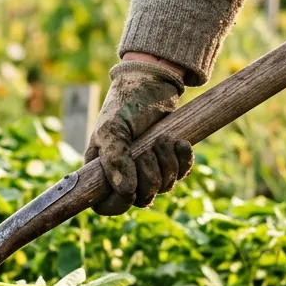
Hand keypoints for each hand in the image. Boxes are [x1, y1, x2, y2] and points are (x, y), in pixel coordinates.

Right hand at [85, 59, 190, 215]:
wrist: (153, 80)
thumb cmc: (126, 103)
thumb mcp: (113, 129)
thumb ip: (114, 160)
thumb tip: (126, 193)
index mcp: (102, 170)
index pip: (105, 205)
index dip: (118, 203)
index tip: (129, 190)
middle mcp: (124, 174)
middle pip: (140, 199)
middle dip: (150, 177)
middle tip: (148, 149)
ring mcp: (148, 169)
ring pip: (163, 188)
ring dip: (167, 164)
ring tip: (163, 139)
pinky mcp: (169, 160)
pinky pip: (181, 174)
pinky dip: (183, 160)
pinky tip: (180, 142)